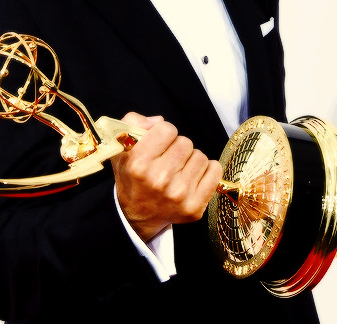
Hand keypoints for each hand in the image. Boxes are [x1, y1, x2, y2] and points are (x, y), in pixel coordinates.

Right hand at [111, 112, 222, 242]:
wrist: (137, 215)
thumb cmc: (132, 176)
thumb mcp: (121, 146)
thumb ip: (134, 122)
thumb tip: (159, 121)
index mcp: (138, 163)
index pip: (167, 129)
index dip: (163, 133)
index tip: (159, 143)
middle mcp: (158, 180)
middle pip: (185, 142)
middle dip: (177, 147)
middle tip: (168, 159)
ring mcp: (178, 195)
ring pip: (200, 156)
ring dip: (191, 160)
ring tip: (178, 170)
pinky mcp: (194, 207)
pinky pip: (215, 171)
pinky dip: (207, 170)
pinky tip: (193, 177)